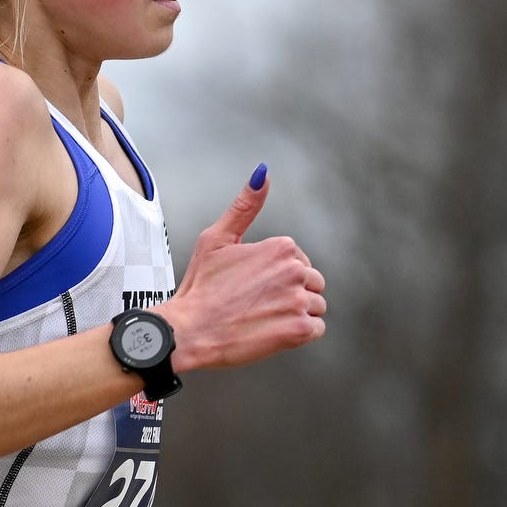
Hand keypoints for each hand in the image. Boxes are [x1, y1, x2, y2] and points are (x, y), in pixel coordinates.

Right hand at [156, 165, 326, 372]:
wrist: (189, 331)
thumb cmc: (200, 287)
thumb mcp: (217, 238)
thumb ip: (244, 206)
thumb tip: (262, 173)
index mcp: (280, 247)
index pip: (299, 261)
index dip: (276, 275)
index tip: (252, 285)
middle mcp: (294, 270)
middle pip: (312, 283)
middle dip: (291, 293)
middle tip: (257, 303)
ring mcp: (299, 300)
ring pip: (316, 305)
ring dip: (296, 313)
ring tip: (264, 318)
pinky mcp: (299, 330)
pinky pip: (317, 328)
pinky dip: (299, 332)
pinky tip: (273, 330)